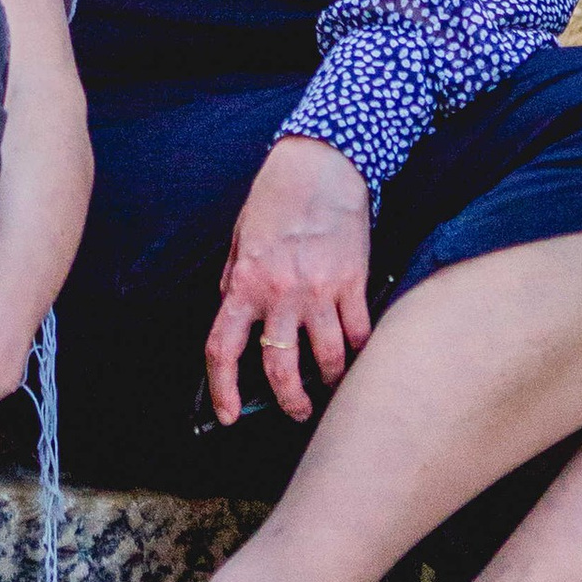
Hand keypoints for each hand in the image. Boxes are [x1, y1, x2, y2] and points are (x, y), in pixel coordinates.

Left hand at [206, 136, 372, 425]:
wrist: (319, 166)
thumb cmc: (276, 199)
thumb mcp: (240, 239)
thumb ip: (235, 281)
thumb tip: (233, 317)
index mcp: (245, 282)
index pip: (223, 348)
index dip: (222, 389)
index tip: (228, 415)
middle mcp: (280, 293)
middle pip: (280, 367)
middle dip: (289, 401)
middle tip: (295, 412)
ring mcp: (319, 290)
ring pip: (327, 359)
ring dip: (329, 384)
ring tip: (330, 388)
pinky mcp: (353, 283)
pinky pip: (359, 333)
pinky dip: (359, 353)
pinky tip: (357, 358)